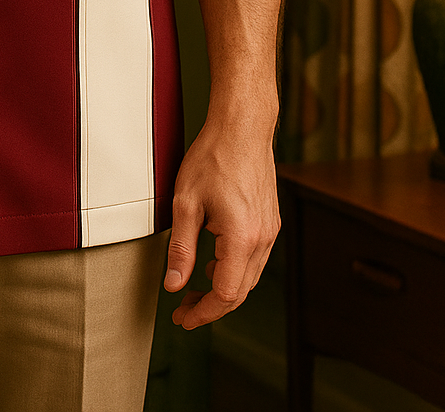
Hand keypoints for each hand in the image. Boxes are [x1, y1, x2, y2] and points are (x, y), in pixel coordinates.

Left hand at [163, 111, 279, 329]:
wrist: (242, 127)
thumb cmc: (213, 156)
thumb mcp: (185, 202)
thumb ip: (181, 248)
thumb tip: (174, 284)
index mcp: (242, 237)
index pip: (226, 294)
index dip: (203, 312)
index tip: (183, 318)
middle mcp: (262, 238)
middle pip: (240, 292)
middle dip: (211, 306)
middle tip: (183, 309)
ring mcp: (270, 230)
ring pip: (248, 277)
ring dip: (223, 289)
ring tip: (193, 286)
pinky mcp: (270, 222)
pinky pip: (254, 259)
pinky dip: (234, 269)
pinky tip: (213, 261)